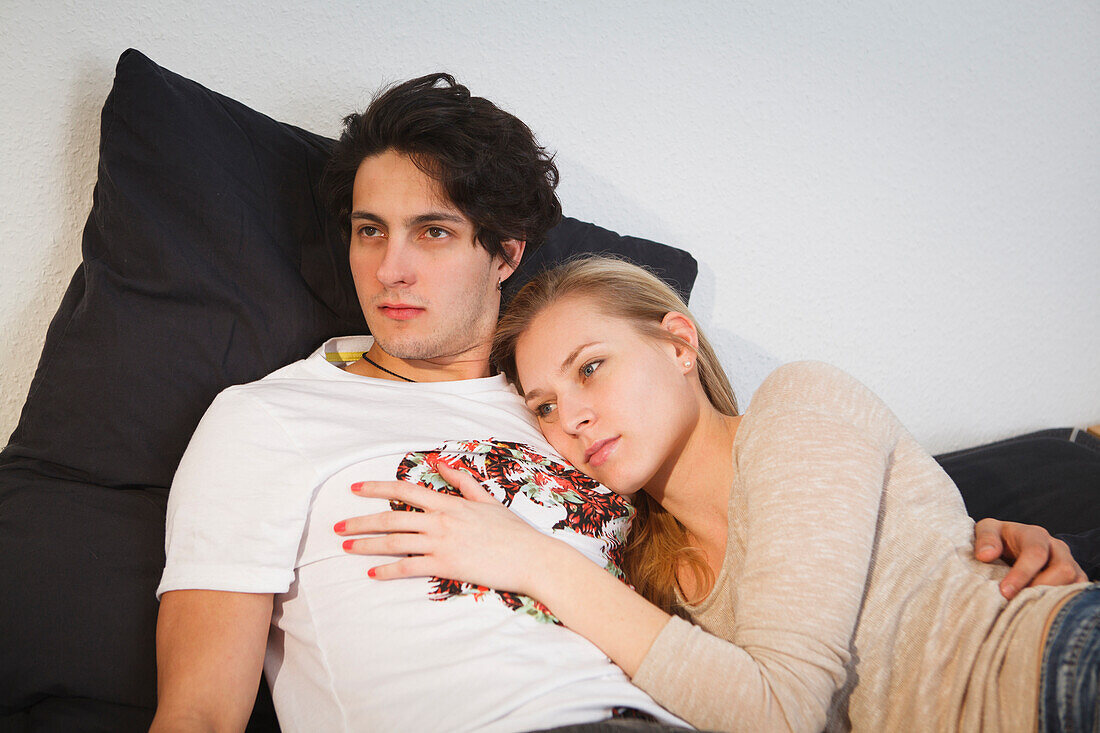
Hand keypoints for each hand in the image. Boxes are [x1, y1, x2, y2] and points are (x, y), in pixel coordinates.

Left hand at [334, 461, 554, 595]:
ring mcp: (442, 544)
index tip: (355, 489)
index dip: (377, 488)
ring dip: (367, 545)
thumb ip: (462, 482)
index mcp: (449, 503)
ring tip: (346, 547)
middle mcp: (440, 521)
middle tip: (337, 527)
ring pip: (395, 542)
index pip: (405, 490)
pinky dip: (388, 570)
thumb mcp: (487, 500)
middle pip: (391, 518)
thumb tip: (440, 463)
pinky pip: (409, 568)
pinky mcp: (446, 566)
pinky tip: (372, 572)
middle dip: (360, 522)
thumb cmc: (512, 531)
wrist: (531, 557)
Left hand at [973, 518, 1086, 598]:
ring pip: (1074, 583)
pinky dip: (1060, 604)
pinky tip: (1038, 610)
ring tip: (1027, 607)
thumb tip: (985, 555)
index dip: (1022, 574)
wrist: (1011, 544)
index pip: (1036, 553)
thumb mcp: (986, 530)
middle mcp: (1057, 548)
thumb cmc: (998, 539)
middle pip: (1063, 569)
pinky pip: (1076, 593)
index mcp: (1035, 535)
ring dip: (1051, 597)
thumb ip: (985, 539)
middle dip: (1040, 588)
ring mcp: (1070, 564)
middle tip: (1017, 602)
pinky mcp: (1075, 579)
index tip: (1005, 591)